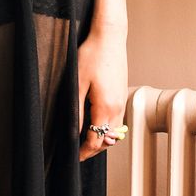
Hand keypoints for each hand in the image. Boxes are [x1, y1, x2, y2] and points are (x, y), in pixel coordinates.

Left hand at [77, 23, 128, 162]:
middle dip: (93, 149)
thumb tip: (74, 132)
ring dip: (101, 139)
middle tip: (77, 152)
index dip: (84, 152)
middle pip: (108, 140)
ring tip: (85, 141)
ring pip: (114, 131)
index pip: (96, 139)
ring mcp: (122, 101)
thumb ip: (76, 111)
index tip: (74, 157)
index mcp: (105, 107)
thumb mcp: (77, 84)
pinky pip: (117, 120)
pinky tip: (95, 123)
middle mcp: (117, 107)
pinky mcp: (122, 94)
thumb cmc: (91, 56)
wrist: (109, 37)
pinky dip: (107, 128)